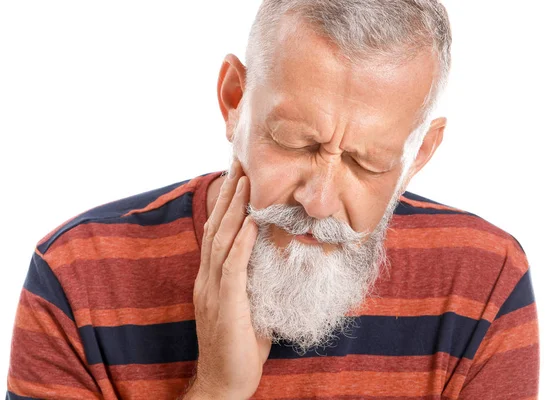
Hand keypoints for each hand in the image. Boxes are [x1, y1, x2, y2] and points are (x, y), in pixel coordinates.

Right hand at [190, 159, 270, 398]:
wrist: (224, 383)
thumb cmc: (240, 345)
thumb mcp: (248, 305)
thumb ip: (253, 280)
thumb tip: (274, 258)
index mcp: (212, 277)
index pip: (218, 231)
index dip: (227, 202)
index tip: (239, 175)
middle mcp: (207, 278)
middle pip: (217, 226)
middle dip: (229, 193)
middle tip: (240, 161)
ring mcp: (212, 291)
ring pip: (222, 240)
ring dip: (234, 208)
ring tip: (245, 180)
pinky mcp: (225, 305)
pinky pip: (232, 268)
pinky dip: (241, 242)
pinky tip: (251, 222)